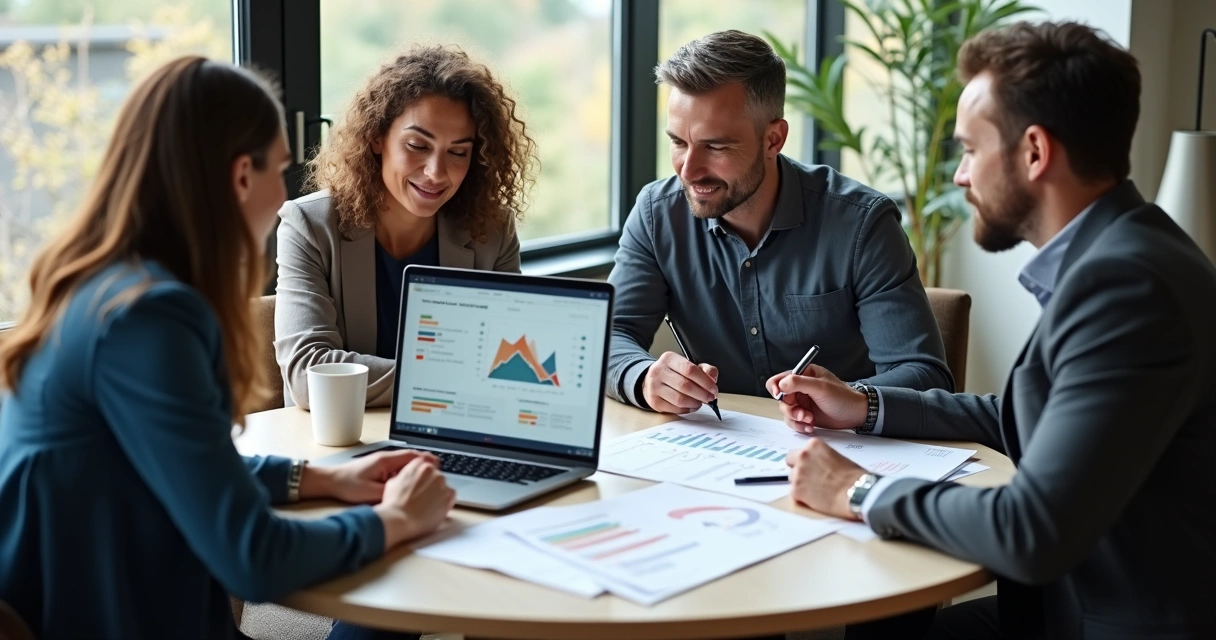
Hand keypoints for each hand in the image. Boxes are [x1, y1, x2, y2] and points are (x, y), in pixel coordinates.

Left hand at [298, 449, 439, 503]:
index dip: (426, 460)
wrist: (330, 481)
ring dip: (415, 467)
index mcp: (385, 461)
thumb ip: (389, 492)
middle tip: (438, 469)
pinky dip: (406, 472)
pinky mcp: (377, 469)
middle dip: (425, 462)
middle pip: (410, 457)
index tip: (437, 464)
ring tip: (428, 475)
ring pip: (404, 462)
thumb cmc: (347, 484)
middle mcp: (384, 458)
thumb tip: (405, 494)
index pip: (411, 456)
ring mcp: (381, 463)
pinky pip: (397, 468)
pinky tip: (409, 480)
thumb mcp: (370, 492)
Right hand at [374, 457, 456, 547]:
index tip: (422, 485)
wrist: (400, 519)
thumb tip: (409, 478)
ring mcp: (442, 483)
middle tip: (422, 498)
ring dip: (438, 494)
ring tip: (427, 506)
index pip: (427, 466)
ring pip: (444, 487)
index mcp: (419, 464)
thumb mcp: (393, 482)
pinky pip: (451, 497)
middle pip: (436, 476)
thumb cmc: (394, 504)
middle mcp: (433, 471)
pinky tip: (434, 509)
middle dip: (431, 486)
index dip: (424, 477)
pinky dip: (445, 502)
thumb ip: (405, 475)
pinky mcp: (449, 496)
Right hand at [642, 351, 718, 413]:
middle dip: (702, 394)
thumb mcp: (688, 365)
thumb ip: (704, 369)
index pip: (690, 369)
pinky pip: (674, 408)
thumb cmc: (674, 373)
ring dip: (695, 403)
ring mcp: (654, 387)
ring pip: (679, 399)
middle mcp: (658, 371)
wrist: (653, 381)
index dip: (705, 381)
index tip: (713, 388)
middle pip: (685, 385)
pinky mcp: (654, 401)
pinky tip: (691, 406)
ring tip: (700, 402)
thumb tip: (712, 377)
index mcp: (669, 358)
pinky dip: (687, 409)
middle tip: (710, 398)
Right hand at [765, 364, 867, 432]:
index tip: (779, 396)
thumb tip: (780, 384)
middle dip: (790, 408)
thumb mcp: (820, 387)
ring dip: (795, 419)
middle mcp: (800, 388)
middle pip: (781, 399)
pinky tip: (810, 427)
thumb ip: (799, 383)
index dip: (776, 388)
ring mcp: (802, 402)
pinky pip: (793, 421)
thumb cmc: (843, 397)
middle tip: (802, 414)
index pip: (779, 379)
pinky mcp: (805, 415)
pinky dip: (799, 426)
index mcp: (803, 375)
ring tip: (810, 421)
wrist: (856, 415)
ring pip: (786, 412)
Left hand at [786, 438, 866, 519]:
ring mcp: (797, 473)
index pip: (800, 451)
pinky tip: (816, 498)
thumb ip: (821, 458)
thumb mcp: (836, 457)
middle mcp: (802, 456)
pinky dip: (802, 496)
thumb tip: (817, 465)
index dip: (806, 460)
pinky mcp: (795, 490)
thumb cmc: (853, 476)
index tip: (812, 467)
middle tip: (809, 478)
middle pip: (790, 461)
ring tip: (816, 490)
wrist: (856, 492)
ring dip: (800, 483)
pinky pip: (794, 492)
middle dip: (797, 468)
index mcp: (813, 445)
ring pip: (791, 477)